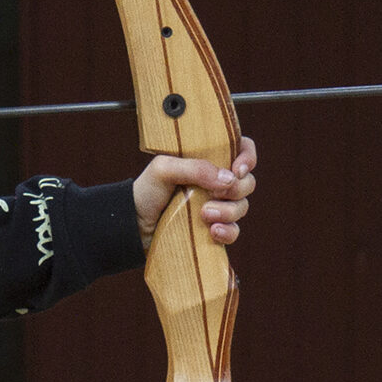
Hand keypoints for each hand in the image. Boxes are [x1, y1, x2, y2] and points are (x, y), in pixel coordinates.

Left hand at [132, 136, 257, 248]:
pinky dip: (228, 232)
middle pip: (247, 182)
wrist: (134, 225)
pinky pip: (234, 231)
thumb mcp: (164, 169)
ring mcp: (217, 206)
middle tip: (213, 196)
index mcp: (207, 160)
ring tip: (205, 216)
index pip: (241, 149)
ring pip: (241, 207)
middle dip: (236, 190)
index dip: (248, 158)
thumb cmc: (146, 191)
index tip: (238, 170)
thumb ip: (195, 168)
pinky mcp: (214, 228)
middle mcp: (216, 182)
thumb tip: (229, 178)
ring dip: (229, 212)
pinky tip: (213, 232)